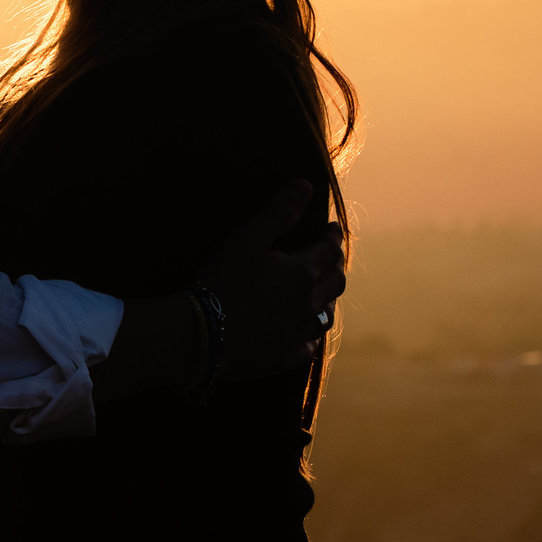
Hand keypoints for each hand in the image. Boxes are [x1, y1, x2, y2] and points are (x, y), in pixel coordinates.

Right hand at [194, 180, 345, 380]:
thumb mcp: (249, 238)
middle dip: (337, 265)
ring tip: (324, 291)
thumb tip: (306, 186)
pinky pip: (309, 346)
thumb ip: (279, 212)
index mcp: (303, 274)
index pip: (330, 250)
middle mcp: (309, 304)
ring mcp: (298, 333)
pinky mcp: (285, 355)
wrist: (204, 334)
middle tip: (332, 255)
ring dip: (329, 300)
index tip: (334, 227)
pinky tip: (307, 333)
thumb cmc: (224, 280)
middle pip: (336, 283)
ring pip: (327, 316)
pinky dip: (311, 336)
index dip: (334, 236)